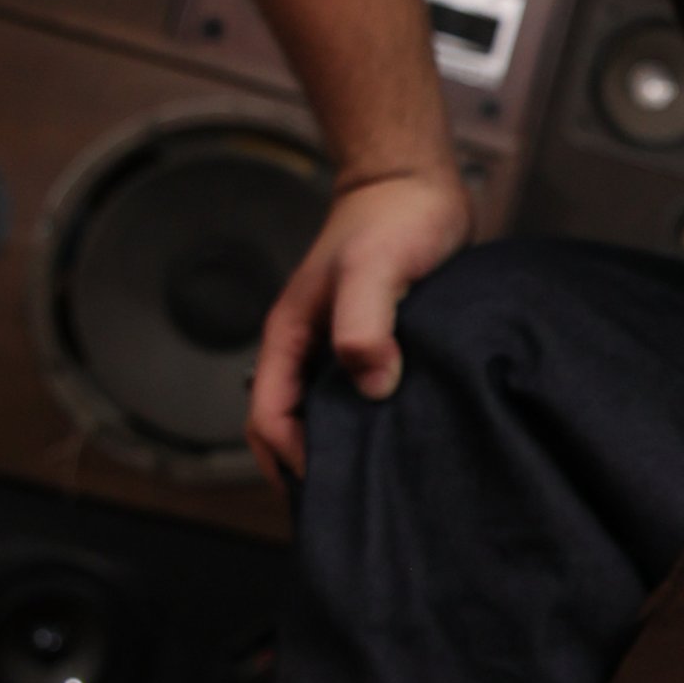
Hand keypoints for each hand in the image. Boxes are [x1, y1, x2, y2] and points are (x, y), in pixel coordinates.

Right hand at [246, 160, 473, 483]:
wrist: (415, 183)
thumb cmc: (391, 218)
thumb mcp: (374, 269)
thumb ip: (365, 325)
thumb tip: (372, 385)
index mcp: (290, 336)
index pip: (268, 416)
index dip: (290, 457)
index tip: (331, 483)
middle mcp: (308, 348)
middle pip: (291, 426)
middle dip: (311, 465)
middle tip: (356, 499)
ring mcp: (339, 349)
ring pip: (327, 415)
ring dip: (345, 446)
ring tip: (383, 477)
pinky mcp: (375, 346)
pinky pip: (361, 397)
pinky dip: (373, 422)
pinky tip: (405, 437)